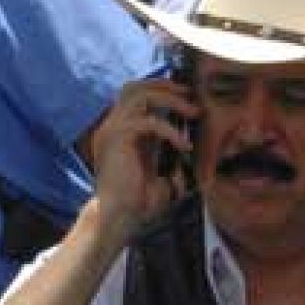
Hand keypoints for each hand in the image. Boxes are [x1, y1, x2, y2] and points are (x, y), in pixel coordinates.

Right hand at [91, 78, 198, 240]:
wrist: (118, 219)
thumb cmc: (138, 200)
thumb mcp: (159, 169)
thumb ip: (168, 150)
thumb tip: (192, 139)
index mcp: (120, 131)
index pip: (135, 95)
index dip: (160, 89)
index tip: (187, 96)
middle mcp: (112, 126)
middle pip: (134, 87)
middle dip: (164, 85)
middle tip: (190, 94)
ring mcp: (111, 130)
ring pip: (140, 96)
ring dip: (170, 100)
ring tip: (192, 112)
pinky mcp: (116, 139)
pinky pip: (147, 122)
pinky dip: (170, 130)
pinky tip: (184, 145)